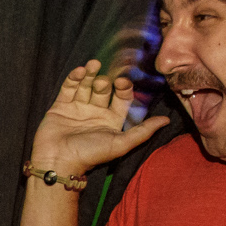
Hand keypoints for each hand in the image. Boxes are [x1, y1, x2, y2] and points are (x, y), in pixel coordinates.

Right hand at [29, 60, 172, 182]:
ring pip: (86, 85)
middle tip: (104, 81)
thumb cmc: (90, 154)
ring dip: (90, 74)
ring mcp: (77, 108)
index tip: (122, 82)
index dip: (124, 88)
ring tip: (93, 64)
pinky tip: (80, 71)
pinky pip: (68, 88)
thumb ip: (143, 131)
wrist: (59, 160)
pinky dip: (74, 78)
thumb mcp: (121, 143)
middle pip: (104, 89)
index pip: (121, 98)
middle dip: (105, 82)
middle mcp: (95, 112)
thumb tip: (166, 121)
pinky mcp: (60, 106)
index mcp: (111, 120)